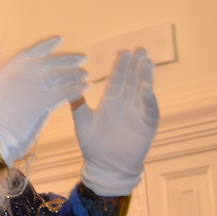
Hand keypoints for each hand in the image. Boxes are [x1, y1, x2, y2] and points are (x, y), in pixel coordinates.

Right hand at [0, 36, 87, 162]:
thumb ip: (8, 85)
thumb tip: (18, 83)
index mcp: (8, 71)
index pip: (31, 53)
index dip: (47, 46)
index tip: (60, 40)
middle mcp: (22, 74)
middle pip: (51, 62)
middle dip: (68, 59)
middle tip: (82, 58)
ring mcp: (34, 86)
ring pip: (61, 76)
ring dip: (76, 75)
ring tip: (86, 75)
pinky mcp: (44, 100)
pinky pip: (66, 91)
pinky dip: (76, 89)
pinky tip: (85, 88)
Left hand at [73, 48, 158, 195]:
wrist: (107, 166)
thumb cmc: (93, 146)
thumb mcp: (82, 123)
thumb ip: (77, 105)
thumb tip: (67, 88)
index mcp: (111, 102)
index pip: (117, 80)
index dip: (121, 66)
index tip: (123, 51)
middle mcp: (126, 105)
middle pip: (132, 81)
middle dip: (136, 65)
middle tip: (140, 49)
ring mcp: (137, 113)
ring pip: (142, 91)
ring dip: (145, 77)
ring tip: (147, 61)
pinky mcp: (146, 125)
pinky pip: (149, 110)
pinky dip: (149, 100)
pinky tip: (148, 88)